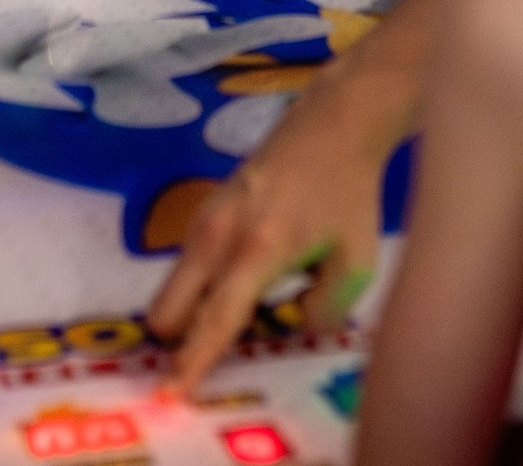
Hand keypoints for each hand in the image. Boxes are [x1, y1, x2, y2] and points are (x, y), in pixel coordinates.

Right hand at [147, 54, 385, 394]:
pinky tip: (254, 271)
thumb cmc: (347, 195)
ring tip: (254, 302)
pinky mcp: (204, 211)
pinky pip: (190, 267)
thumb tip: (288, 328)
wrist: (330, 127)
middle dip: (182, 341)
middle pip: (167, 311)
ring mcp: (204, 218)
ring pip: (177, 289)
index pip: (215, 320)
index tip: (169, 395)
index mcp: (257, 250)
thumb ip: (321, 312)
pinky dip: (207, 284)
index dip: (193, 361)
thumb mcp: (356, 264)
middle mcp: (216, 234)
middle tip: (221, 349)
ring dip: (197, 310)